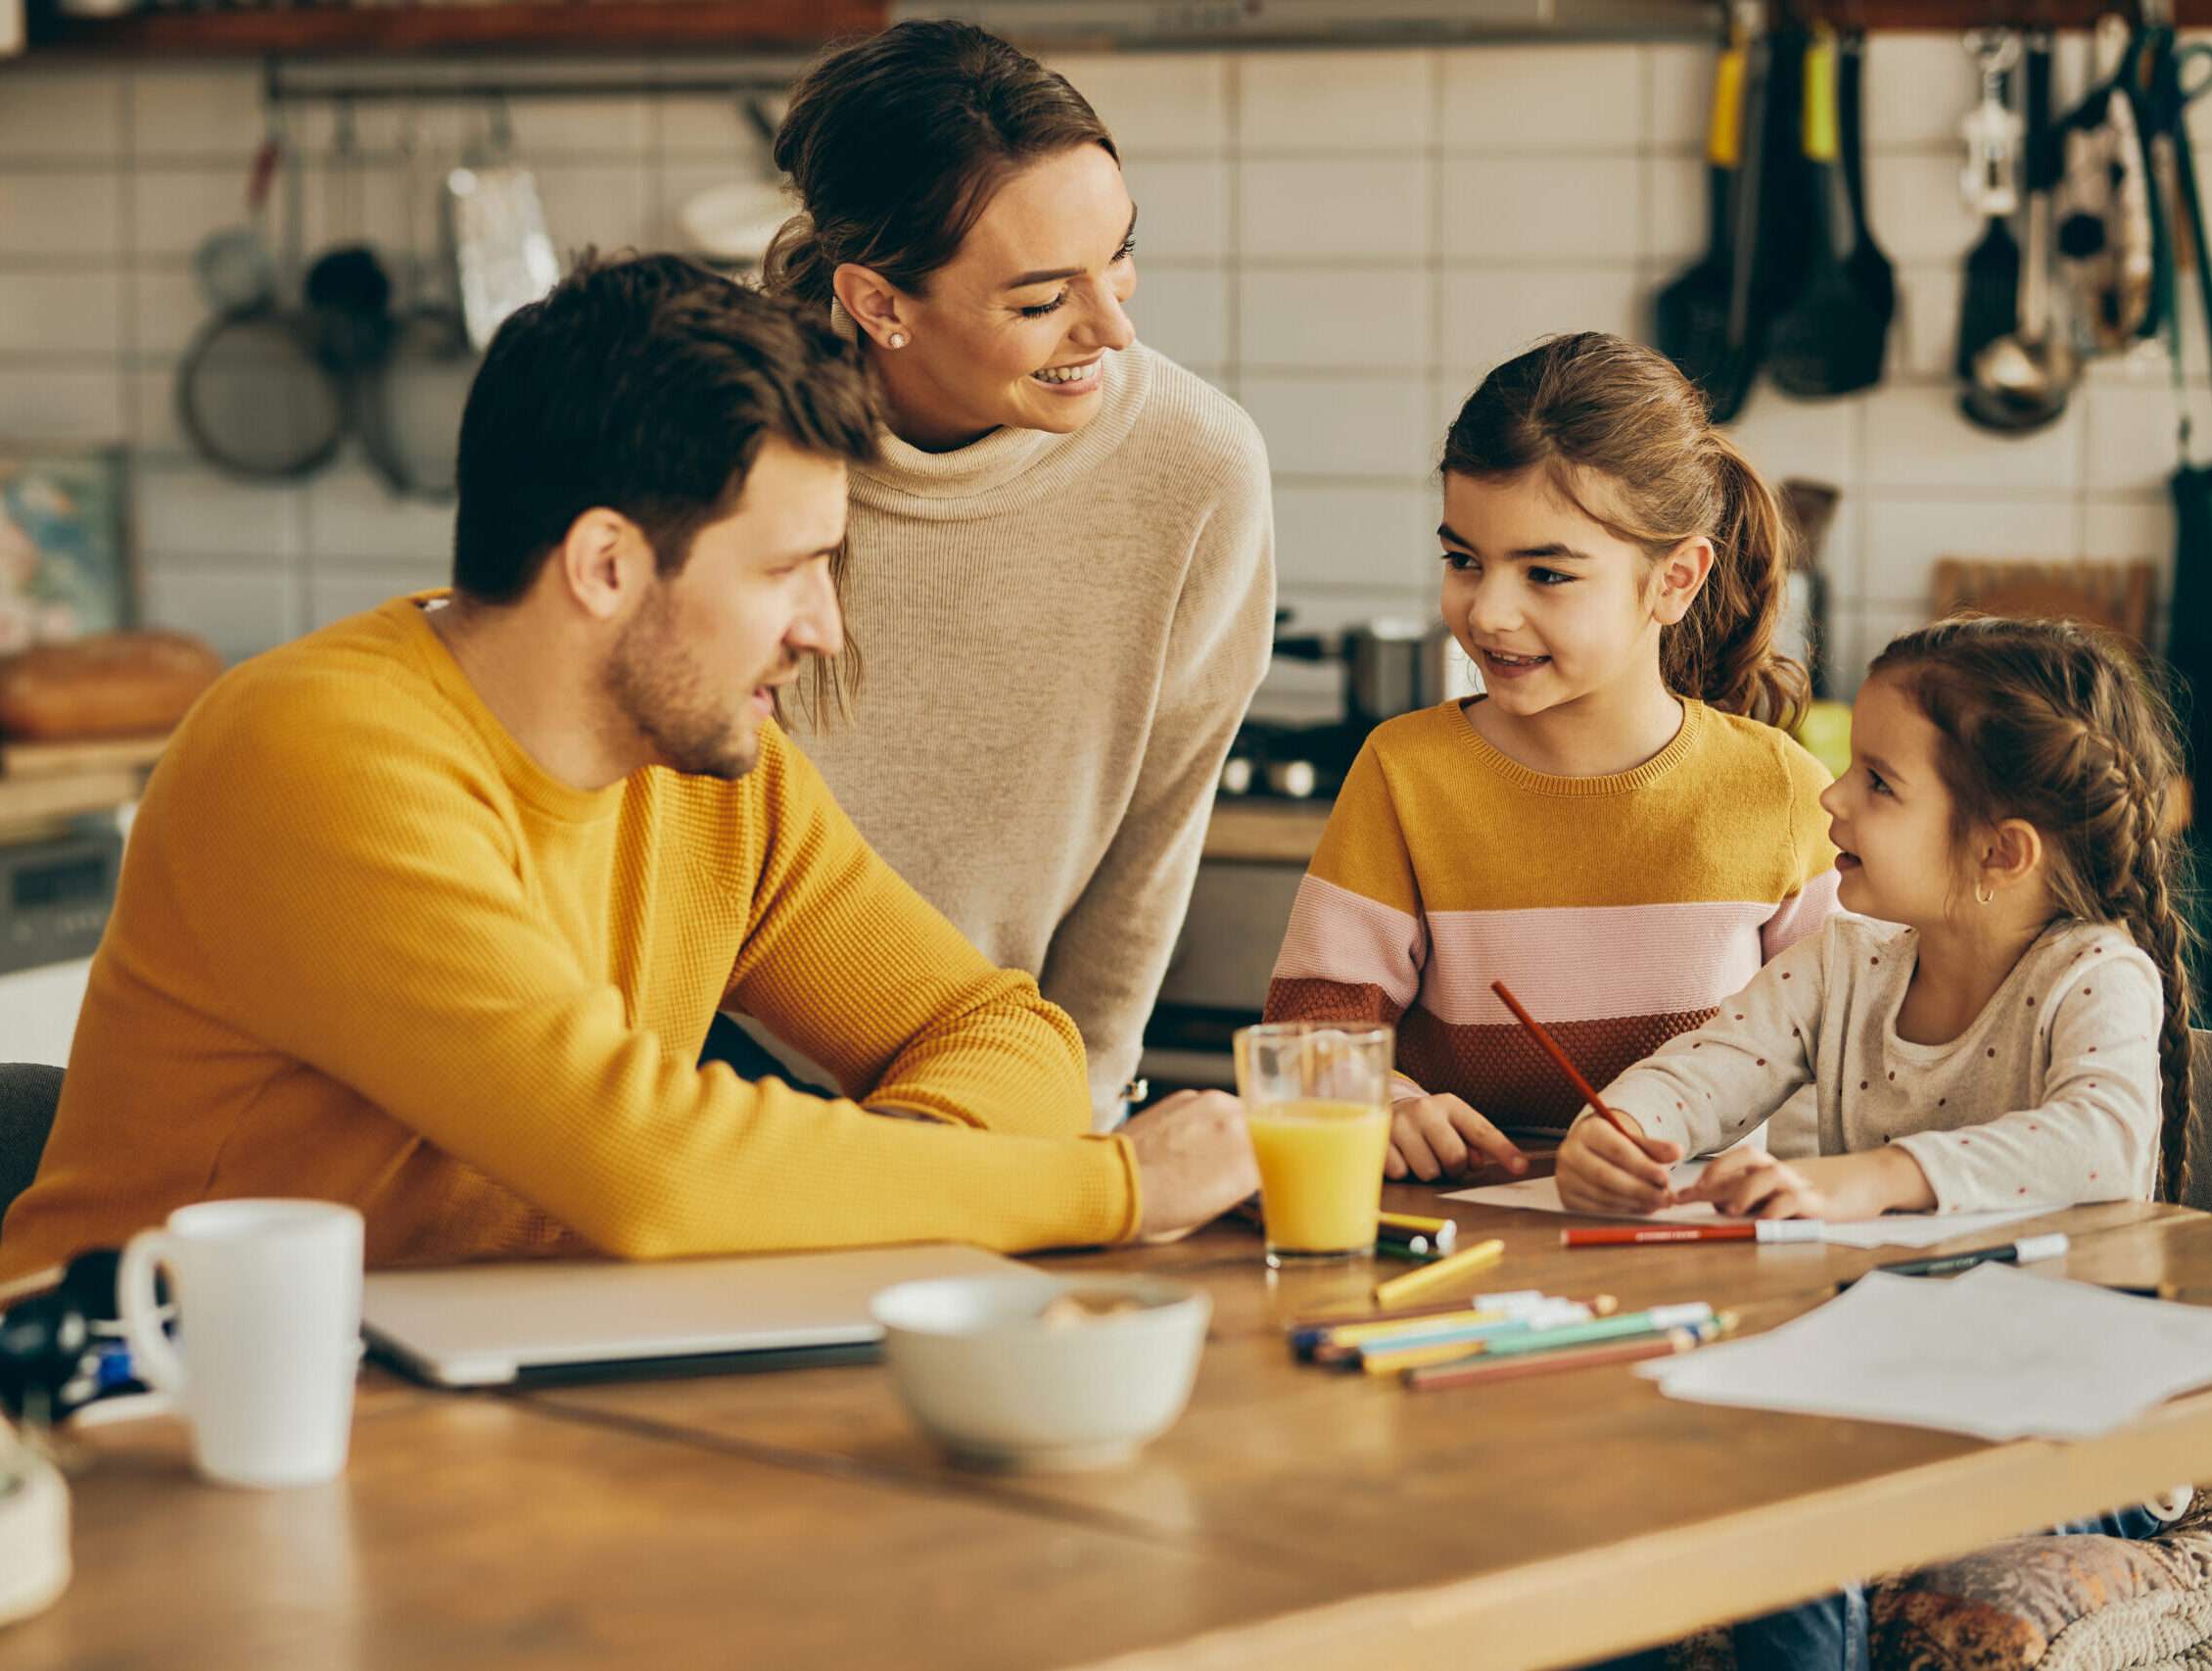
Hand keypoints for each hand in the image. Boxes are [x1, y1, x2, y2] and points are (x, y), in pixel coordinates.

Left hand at [1124, 1089, 1260, 1242]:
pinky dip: (1207, 1119)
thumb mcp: (1209, 1212)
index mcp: (1249, 1168)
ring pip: (1240, 1115)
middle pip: (1265, 1132)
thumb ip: (1235, 1187)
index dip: (1273, 1169)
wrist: (1111, 1182)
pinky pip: (1212, 1106)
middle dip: (1257, 1145)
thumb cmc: (1155, 1210)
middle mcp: (1238, 1131)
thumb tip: (1242, 1178)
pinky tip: (1188, 1138)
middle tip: (1240, 1162)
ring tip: (1211, 1149)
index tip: (1265, 1175)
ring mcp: (1213, 1107)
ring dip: (1232, 1129)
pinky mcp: (1188, 1096)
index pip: (1279, 1162)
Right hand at [1385, 1093, 1526, 1181]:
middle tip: (1443, 1162)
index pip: (1482, 1131)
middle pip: (1455, 1158)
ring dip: (1427, 1173)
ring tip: (1418, 1157)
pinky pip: (1402, 1173)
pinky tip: (1399, 1157)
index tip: (1521, 1168)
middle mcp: (1425, 1110)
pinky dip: (1403, 1172)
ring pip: (1429, 1172)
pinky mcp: (1378, 1140)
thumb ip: (1472, 1143)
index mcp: (1450, 1105)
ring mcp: (1400, 1124)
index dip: (1504, 1151)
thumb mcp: (1451, 1125)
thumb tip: (1477, 1163)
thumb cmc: (1426, 1125)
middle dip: (1453, 1169)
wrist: (1380, 1108)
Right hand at [1556, 1110, 1682, 1214]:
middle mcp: (1569, 1153)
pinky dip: (1623, 1211)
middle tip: (1665, 1198)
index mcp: (1587, 1131)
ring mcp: (1565, 1178)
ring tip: (1657, 1203)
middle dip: (1640, 1190)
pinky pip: (1598, 1209)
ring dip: (1634, 1203)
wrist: (1588, 1151)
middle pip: (1606, 1176)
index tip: (1665, 1178)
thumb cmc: (1614, 1145)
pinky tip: (1641, 1208)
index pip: (1616, 1150)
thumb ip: (1656, 1147)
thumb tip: (1677, 1151)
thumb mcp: (1634, 1140)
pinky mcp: (1567, 1198)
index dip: (1642, 1166)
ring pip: (1603, 1195)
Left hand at [1676, 1148, 1916, 1220]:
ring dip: (1743, 1191)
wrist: (1872, 1178)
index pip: (1731, 1163)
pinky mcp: (1821, 1203)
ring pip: (1765, 1177)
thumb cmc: (1823, 1188)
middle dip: (1712, 1180)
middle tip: (1690, 1197)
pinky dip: (1776, 1211)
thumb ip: (1755, 1194)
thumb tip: (1716, 1203)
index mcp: (1770, 1167)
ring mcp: (1801, 1184)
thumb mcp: (1786, 1188)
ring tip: (1730, 1208)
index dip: (1703, 1175)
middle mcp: (1782, 1171)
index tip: (1677, 1194)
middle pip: (1742, 1164)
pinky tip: (1763, 1222)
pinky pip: (1794, 1202)